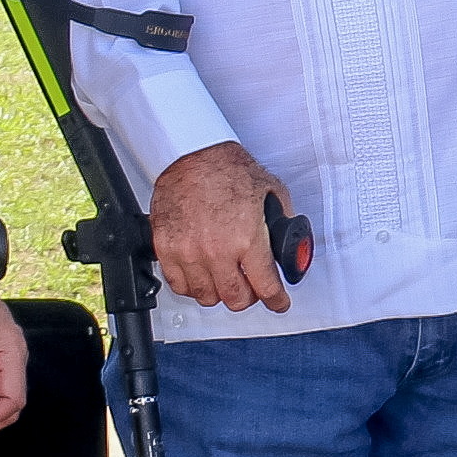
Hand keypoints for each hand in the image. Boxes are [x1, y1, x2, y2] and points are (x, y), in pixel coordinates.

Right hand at [149, 141, 299, 314]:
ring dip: (220, 293)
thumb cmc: (226, 168)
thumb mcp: (271, 191)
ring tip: (226, 280)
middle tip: (253, 289)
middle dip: (249, 297)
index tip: (279, 302)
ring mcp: (188, 253)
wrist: (191, 154)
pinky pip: (179, 286)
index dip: (277, 301)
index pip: (265, 287)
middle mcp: (216, 251)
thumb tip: (289, 242)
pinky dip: (193, 286)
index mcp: (246, 238)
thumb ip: (283, 221)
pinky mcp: (166, 249)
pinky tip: (202, 276)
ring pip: (207, 297)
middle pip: (236, 299)